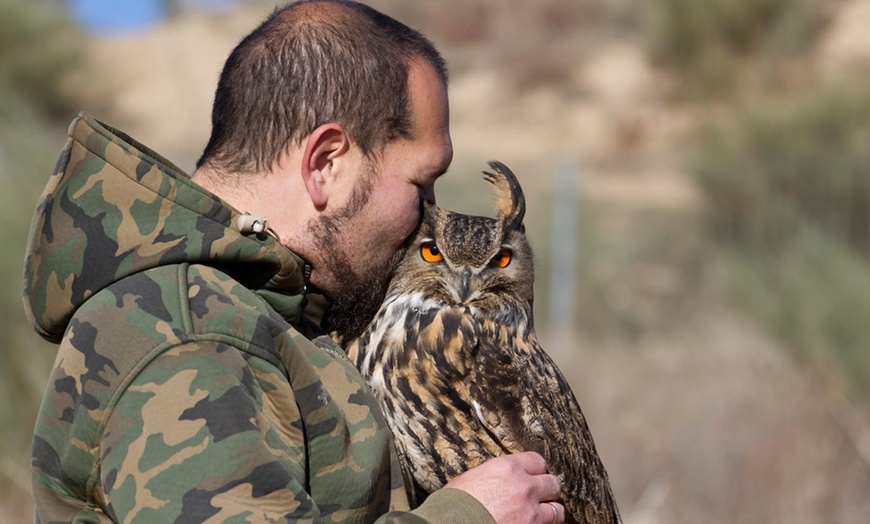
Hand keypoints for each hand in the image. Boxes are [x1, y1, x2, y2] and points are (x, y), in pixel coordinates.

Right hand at [444, 452, 563, 523]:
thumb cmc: (452, 506)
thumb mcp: (471, 479)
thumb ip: (494, 476)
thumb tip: (499, 480)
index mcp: (507, 468)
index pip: (537, 461)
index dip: (535, 471)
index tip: (532, 477)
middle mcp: (524, 487)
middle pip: (552, 483)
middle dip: (546, 491)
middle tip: (538, 497)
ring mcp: (531, 512)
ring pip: (557, 510)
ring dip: (549, 512)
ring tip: (538, 516)